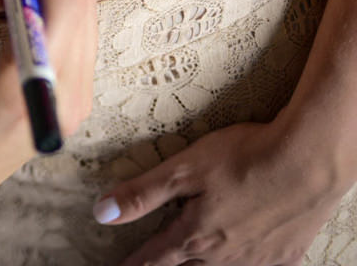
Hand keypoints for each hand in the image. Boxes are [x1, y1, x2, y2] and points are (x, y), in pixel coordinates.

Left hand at [98, 119, 347, 265]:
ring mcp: (259, 258)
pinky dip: (244, 261)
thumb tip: (102, 214)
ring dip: (204, 264)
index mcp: (195, 236)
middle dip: (169, 265)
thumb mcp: (183, 170)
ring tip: (192, 257)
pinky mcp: (287, 254)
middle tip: (155, 261)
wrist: (311, 160)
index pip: (155, 258)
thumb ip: (142, 194)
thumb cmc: (245, 158)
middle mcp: (226, 255)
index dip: (134, 265)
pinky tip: (242, 255)